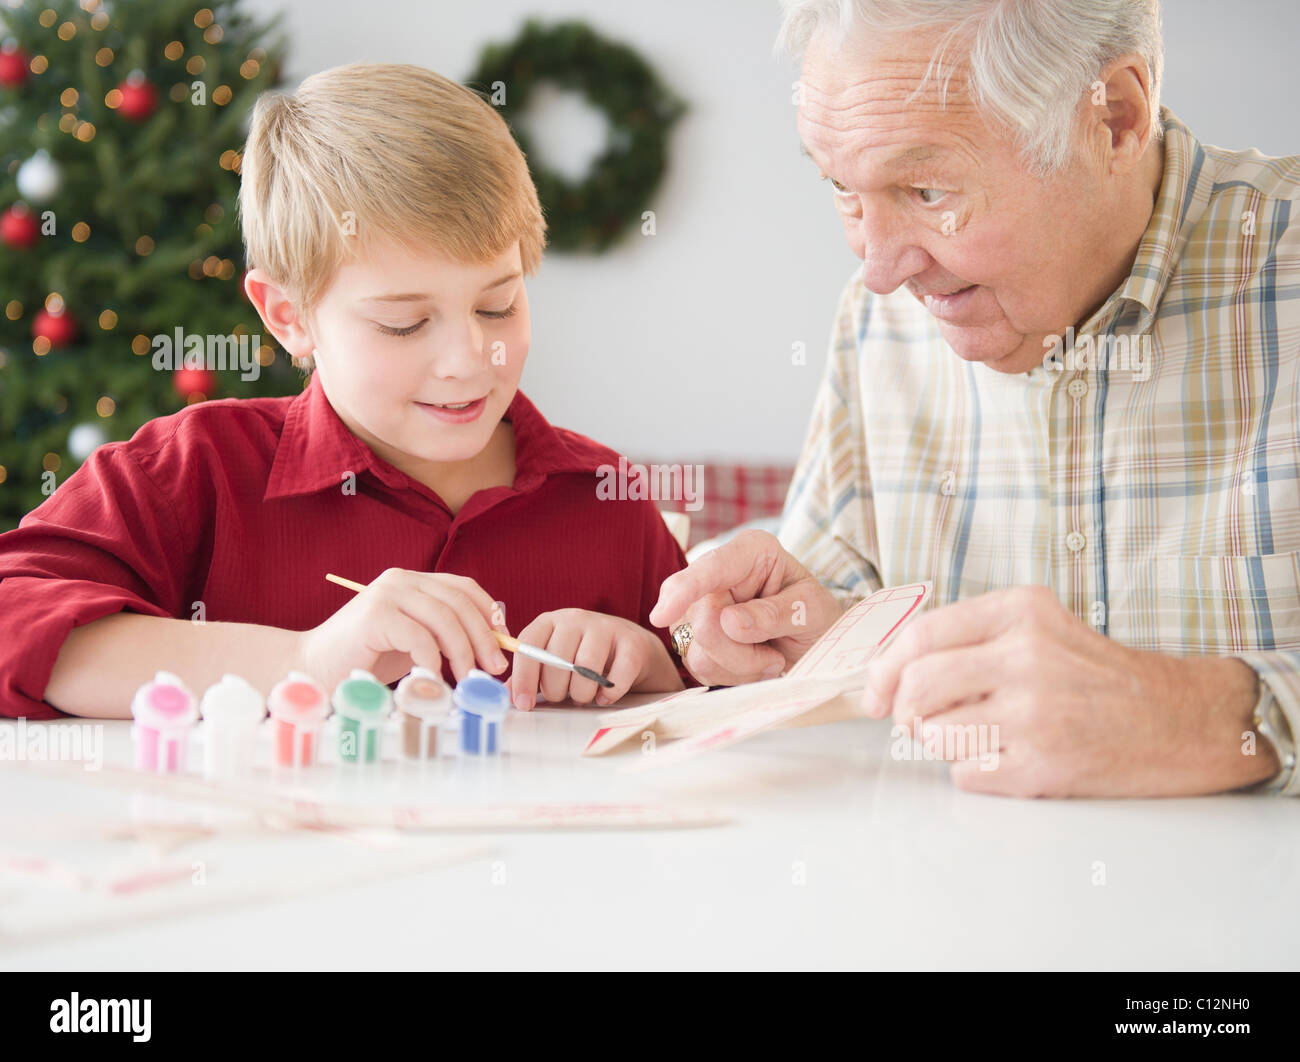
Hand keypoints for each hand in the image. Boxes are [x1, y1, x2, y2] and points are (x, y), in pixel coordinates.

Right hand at [297, 568, 507, 689]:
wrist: (312, 668)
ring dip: (464, 651)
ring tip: (469, 678)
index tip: (503, 642)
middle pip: (459, 602)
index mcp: (412, 581)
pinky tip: (435, 679)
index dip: (489, 613)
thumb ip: (443, 634)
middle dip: (483, 637)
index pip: (463, 588)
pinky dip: (434, 661)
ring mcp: (386, 594)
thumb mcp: (413, 642)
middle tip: (494, 668)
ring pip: (444, 618)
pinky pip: (419, 637)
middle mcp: (400, 579)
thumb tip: (493, 642)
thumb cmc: (365, 660)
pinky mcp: (374, 616)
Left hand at [508, 609, 682, 709]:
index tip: (524, 704)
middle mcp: (576, 618)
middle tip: (562, 696)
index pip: (529, 645)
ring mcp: (606, 627)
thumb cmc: (584, 657)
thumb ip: (530, 675)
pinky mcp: (632, 643)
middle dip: (556, 690)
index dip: (523, 677)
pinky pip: (616, 677)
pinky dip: (608, 694)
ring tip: (583, 697)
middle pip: (557, 660)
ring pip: (585, 669)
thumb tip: (506, 694)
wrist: (631, 647)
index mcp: (550, 621)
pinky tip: (604, 697)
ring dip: (582, 694)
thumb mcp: (554, 660)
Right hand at [648, 530, 841, 685]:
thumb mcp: (813, 610)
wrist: (815, 644)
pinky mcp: (696, 640)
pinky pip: (701, 668)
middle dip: (739, 650)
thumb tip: (730, 622)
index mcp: (750, 552)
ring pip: (699, 650)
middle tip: (773, 656)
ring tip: (769, 658)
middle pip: (702, 619)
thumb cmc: (817, 617)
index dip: (685, 590)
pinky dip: (734, 676)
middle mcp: (718, 576)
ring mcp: (701, 609)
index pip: (711, 568)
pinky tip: (755, 665)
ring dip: (740, 666)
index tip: (662, 615)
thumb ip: (776, 613)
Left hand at [862, 585, 1276, 796]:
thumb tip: (886, 671)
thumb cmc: (1094, 674)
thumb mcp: (1037, 625)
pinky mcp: (1043, 765)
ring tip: (977, 733)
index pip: (919, 636)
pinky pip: (965, 774)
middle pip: (916, 686)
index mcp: (1020, 612)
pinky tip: (1009, 757)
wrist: (1178, 720)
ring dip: (940, 741)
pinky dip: (973, 770)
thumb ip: (968, 636)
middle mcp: (1027, 657)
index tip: (875, 691)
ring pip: (935, 734)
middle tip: (908, 719)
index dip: (883, 669)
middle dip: (900, 709)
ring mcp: (1036, 714)